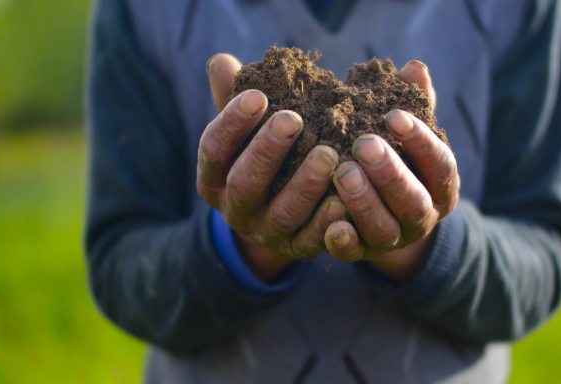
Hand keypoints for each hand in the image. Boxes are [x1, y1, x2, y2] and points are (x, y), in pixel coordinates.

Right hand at [198, 54, 345, 280]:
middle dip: (267, 151)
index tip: (259, 96)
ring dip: (304, 185)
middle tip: (293, 120)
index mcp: (214, 176)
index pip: (214, 149)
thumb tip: (222, 62)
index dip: (232, 123)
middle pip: (245, 183)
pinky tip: (346, 199)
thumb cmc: (262, 154)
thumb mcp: (246, 129)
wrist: (275, 212)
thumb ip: (234, 98)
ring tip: (329, 155)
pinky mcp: (297, 248)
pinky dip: (328, 221)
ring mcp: (266, 232)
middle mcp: (234, 209)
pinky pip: (312, 239)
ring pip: (283, 212)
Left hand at [324, 61, 459, 280]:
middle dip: (390, 174)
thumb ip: (413, 104)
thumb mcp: (406, 131)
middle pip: (413, 201)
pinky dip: (343, 241)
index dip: (421, 143)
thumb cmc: (395, 154)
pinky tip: (331, 223)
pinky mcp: (360, 252)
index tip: (394, 116)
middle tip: (363, 145)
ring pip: (384, 229)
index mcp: (440, 186)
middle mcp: (421, 217)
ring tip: (343, 172)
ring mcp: (391, 239)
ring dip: (364, 202)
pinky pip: (353, 253)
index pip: (440, 165)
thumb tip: (415, 68)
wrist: (380, 206)